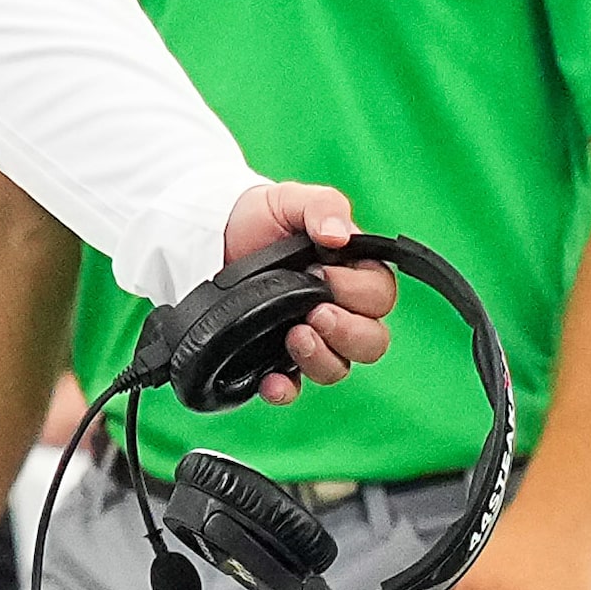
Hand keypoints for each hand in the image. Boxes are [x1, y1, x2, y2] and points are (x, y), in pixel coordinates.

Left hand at [222, 182, 396, 406]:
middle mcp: (337, 311)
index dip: (358, 293)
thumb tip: (339, 234)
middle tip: (315, 314)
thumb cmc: (261, 216)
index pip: (380, 297)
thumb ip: (322, 206)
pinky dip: (285, 389)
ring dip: (322, 359)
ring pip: (338, 367)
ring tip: (295, 336)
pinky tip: (272, 382)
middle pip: (371, 342)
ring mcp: (307, 337)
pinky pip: (291, 386)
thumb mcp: (291, 200)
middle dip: (348, 333)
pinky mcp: (274, 358)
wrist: (210, 234)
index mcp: (351, 275)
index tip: (324, 276)